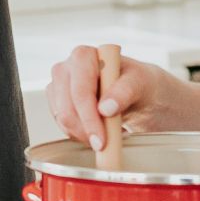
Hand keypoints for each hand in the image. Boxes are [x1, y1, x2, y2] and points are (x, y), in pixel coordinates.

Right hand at [46, 45, 169, 150]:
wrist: (139, 93)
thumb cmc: (139, 82)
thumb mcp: (141, 83)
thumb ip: (125, 91)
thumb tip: (105, 108)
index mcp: (85, 55)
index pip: (80, 89)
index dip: (88, 116)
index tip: (101, 139)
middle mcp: (67, 68)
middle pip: (66, 107)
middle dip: (85, 130)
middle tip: (104, 144)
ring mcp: (60, 85)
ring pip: (62, 119)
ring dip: (82, 134)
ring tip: (106, 135)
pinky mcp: (58, 102)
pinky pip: (62, 125)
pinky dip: (78, 134)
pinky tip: (96, 131)